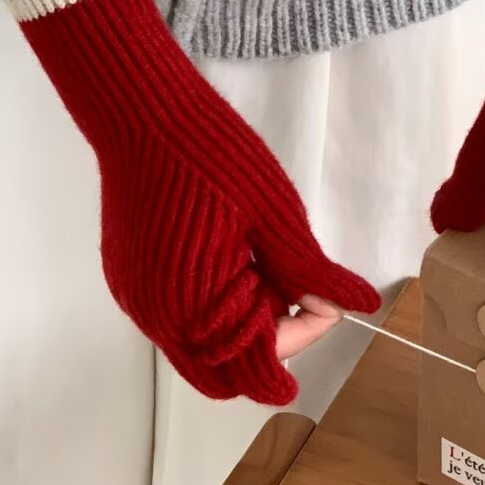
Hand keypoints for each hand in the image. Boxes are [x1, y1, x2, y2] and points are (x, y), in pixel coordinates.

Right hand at [0, 0, 379, 405]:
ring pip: (198, 350)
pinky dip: (212, 311)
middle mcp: (156, 316)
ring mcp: (137, 299)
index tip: (329, 305)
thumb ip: (312, 272)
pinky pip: (176, 321)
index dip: (302, 340)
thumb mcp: (276, 214)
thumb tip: (356, 305)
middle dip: (269, 347)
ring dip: (240, 328)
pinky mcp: (129, 281)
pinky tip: (235, 263)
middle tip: (302, 296)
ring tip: (268, 270)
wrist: (143, 112)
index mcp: (194, 305)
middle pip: (224, 373)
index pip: (255, 366)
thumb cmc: (213, 155)